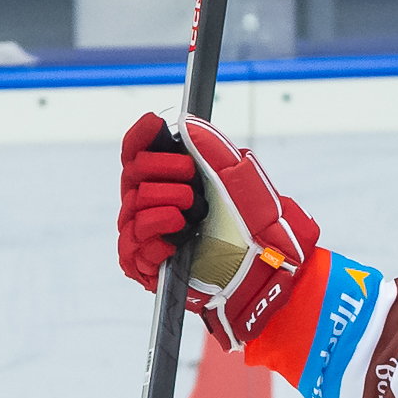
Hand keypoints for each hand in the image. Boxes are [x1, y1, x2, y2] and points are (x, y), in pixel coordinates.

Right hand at [117, 111, 318, 352]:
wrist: (265, 273)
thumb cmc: (255, 230)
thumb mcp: (242, 183)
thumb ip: (215, 152)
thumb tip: (187, 124)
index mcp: (170, 180)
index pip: (138, 153)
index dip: (142, 137)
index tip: (155, 124)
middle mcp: (154, 204)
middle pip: (133, 176)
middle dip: (160, 170)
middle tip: (190, 180)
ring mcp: (149, 235)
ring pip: (132, 210)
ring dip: (162, 204)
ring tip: (190, 212)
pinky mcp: (148, 266)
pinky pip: (132, 248)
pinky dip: (152, 240)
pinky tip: (173, 241)